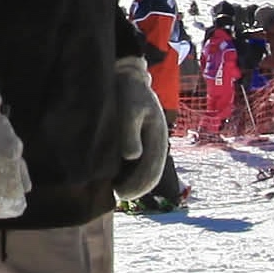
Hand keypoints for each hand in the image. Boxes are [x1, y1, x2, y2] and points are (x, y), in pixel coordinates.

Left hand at [106, 65, 172, 201]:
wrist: (128, 77)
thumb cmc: (129, 92)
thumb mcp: (130, 108)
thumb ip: (131, 131)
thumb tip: (133, 156)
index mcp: (159, 138)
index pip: (152, 171)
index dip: (138, 186)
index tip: (120, 193)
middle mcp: (157, 144)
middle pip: (150, 176)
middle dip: (135, 189)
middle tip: (116, 195)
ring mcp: (150, 143)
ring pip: (144, 172)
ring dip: (132, 183)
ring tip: (114, 189)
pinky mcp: (141, 141)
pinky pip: (138, 164)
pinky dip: (129, 174)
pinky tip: (115, 177)